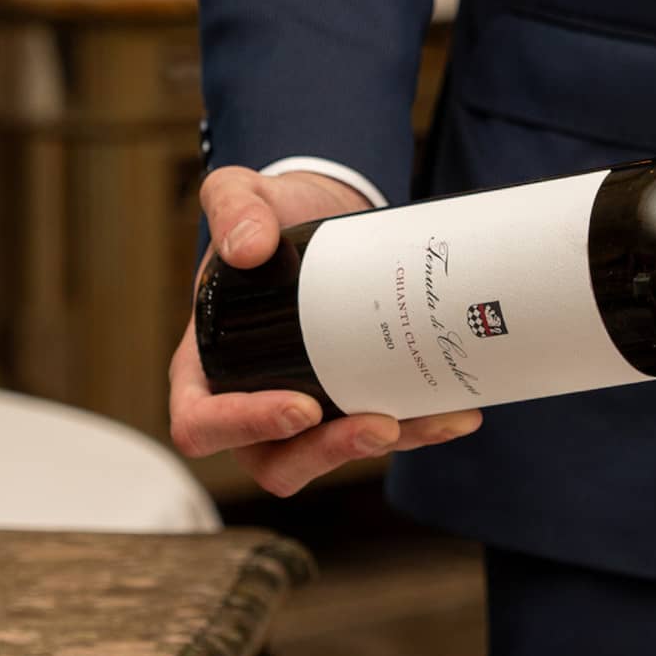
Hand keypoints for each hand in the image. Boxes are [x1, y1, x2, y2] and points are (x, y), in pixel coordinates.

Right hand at [169, 167, 482, 495]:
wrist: (322, 213)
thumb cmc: (269, 217)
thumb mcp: (242, 194)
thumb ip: (233, 206)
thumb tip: (247, 247)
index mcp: (204, 366)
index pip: (202, 422)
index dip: (244, 428)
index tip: (301, 406)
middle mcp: (247, 399)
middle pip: (271, 460)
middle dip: (328, 453)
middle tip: (379, 425)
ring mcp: (298, 410)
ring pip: (328, 457)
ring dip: (380, 448)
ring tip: (430, 419)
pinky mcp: (345, 404)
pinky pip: (374, 434)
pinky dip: (417, 429)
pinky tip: (453, 412)